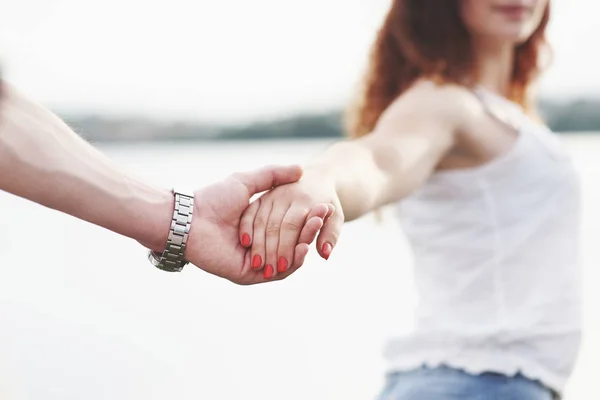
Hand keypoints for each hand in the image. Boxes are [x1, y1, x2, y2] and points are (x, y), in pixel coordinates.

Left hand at [183, 165, 329, 284]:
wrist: (190, 219)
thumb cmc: (214, 199)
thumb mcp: (247, 182)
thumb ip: (272, 175)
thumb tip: (300, 169)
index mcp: (258, 228)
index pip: (289, 227)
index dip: (306, 218)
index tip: (322, 205)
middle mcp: (258, 247)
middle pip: (291, 244)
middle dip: (309, 231)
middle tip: (322, 216)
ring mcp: (254, 262)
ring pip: (287, 260)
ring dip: (304, 245)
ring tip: (315, 227)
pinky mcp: (248, 274)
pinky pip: (277, 273)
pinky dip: (292, 262)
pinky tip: (302, 247)